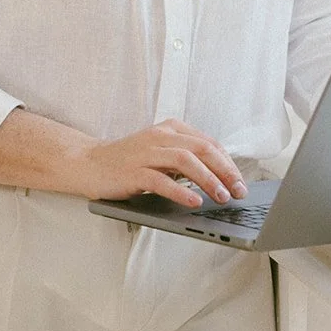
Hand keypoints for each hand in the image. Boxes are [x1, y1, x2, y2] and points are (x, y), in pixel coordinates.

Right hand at [77, 119, 247, 208]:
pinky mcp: (132, 172)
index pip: (209, 143)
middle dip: (225, 171)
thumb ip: (186, 158)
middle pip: (201, 149)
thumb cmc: (129, 161)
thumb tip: (221, 176)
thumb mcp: (161, 152)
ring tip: (221, 197)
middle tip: (238, 191)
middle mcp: (159, 136)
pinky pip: (161, 180)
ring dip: (208, 180)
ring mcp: (145, 153)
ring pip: (185, 161)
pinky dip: (180, 191)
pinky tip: (193, 202)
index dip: (229, 163)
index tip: (241, 182)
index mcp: (170, 129)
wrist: (89, 163)